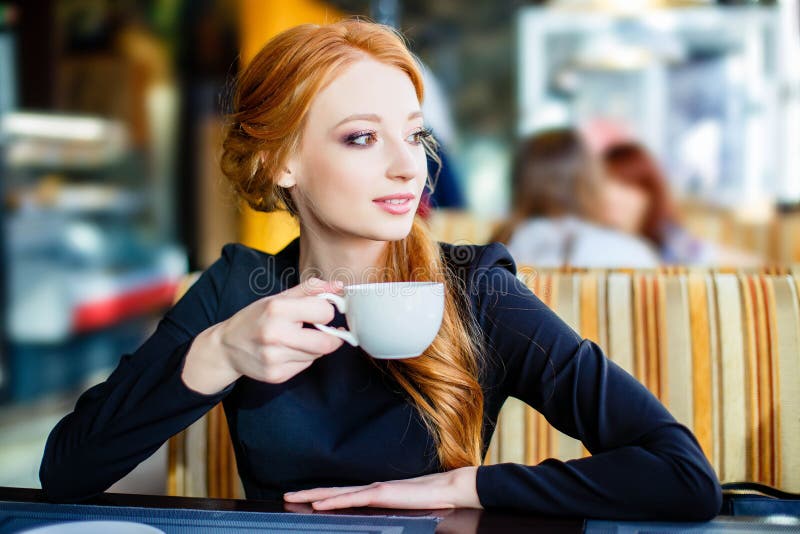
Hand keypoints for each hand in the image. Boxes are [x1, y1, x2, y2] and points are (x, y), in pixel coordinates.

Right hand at [182, 277, 344, 393]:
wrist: (226, 347)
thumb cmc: (254, 319)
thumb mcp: (278, 298)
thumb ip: (310, 290)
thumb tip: (339, 286)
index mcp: (277, 309)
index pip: (325, 312)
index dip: (327, 310)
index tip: (321, 311)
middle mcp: (275, 335)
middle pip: (327, 342)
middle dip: (330, 335)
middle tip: (321, 329)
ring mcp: (275, 358)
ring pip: (317, 355)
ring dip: (314, 346)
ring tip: (297, 338)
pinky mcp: (276, 375)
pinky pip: (305, 366)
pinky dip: (303, 358)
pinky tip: (288, 351)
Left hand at [283, 467, 482, 510]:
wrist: (449, 488)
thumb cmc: (431, 498)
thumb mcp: (404, 507)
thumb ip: (389, 510)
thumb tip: (380, 517)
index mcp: (375, 492)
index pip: (342, 494)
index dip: (322, 495)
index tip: (303, 498)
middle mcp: (371, 488)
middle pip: (333, 491)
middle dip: (308, 493)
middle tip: (287, 495)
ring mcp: (375, 490)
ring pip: (336, 494)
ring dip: (313, 495)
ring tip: (293, 497)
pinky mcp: (381, 494)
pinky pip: (352, 499)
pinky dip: (333, 501)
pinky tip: (318, 504)